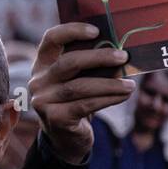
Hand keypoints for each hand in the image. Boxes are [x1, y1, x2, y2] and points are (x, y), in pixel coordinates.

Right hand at [29, 23, 135, 164]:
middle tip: (123, 57)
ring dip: (109, 84)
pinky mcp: (54, 118)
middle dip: (98, 58)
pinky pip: (85, 105)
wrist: (65, 137)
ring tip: (130, 84)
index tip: (96, 31)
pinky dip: (108, 99)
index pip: (51, 39)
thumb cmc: (76, 101)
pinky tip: (123, 95)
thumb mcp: (77, 80)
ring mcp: (43, 100)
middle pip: (68, 63)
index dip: (71, 31)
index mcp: (42, 64)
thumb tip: (119, 54)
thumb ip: (89, 66)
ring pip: (79, 87)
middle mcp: (37, 80)